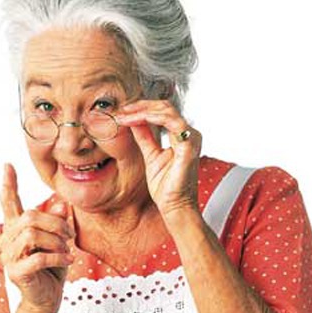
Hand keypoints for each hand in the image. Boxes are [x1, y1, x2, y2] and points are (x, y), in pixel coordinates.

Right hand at [0, 163, 73, 312]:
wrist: (47, 296)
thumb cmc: (52, 265)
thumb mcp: (58, 240)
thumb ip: (57, 222)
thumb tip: (61, 205)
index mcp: (17, 228)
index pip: (9, 202)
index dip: (9, 184)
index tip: (7, 165)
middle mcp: (9, 238)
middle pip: (30, 216)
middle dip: (55, 223)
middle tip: (69, 235)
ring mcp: (9, 256)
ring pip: (33, 233)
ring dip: (56, 240)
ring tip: (66, 248)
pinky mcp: (16, 272)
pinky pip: (39, 256)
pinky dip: (58, 256)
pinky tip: (68, 260)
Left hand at [116, 100, 201, 218]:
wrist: (174, 206)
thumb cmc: (167, 186)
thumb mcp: (150, 155)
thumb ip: (145, 136)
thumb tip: (134, 121)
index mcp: (182, 135)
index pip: (163, 111)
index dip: (141, 108)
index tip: (122, 112)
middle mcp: (189, 134)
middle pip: (164, 106)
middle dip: (140, 105)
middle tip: (120, 110)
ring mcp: (191, 138)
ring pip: (166, 110)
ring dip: (141, 110)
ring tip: (124, 114)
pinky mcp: (188, 146)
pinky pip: (169, 122)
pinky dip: (150, 117)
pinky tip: (134, 120)